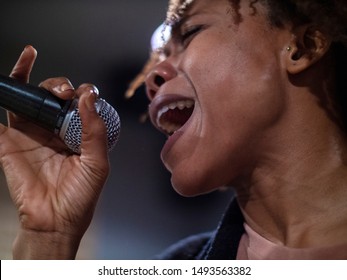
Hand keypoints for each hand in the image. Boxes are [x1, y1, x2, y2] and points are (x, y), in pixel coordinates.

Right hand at [0, 46, 109, 258]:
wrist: (54, 221)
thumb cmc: (80, 196)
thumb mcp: (97, 163)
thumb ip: (95, 130)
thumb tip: (88, 98)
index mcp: (78, 134)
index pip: (81, 104)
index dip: (84, 93)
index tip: (88, 93)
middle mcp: (56, 130)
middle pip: (54, 96)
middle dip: (60, 85)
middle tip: (65, 93)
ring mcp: (32, 133)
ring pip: (29, 98)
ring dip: (30, 78)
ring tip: (32, 63)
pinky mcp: (9, 141)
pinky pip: (0, 116)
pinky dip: (2, 95)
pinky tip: (5, 83)